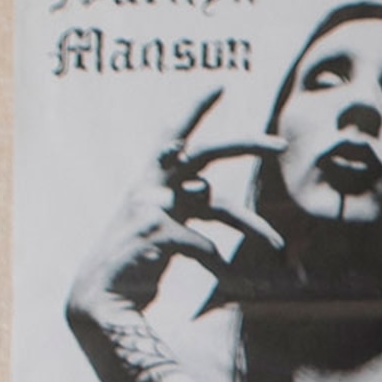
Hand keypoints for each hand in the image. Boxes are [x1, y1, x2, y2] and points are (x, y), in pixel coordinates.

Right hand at [67, 89, 283, 318]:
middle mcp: (152, 186)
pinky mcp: (156, 230)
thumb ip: (191, 205)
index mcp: (152, 181)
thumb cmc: (139, 260)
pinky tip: (225, 279)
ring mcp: (152, 206)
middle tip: (280, 143)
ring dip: (255, 226)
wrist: (101, 296)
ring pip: (220, 205)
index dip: (194, 109)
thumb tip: (211, 190)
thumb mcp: (168, 225)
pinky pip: (206, 246)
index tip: (218, 85)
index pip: (174, 136)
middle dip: (244, 143)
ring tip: (280, 248)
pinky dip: (219, 264)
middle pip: (205, 153)